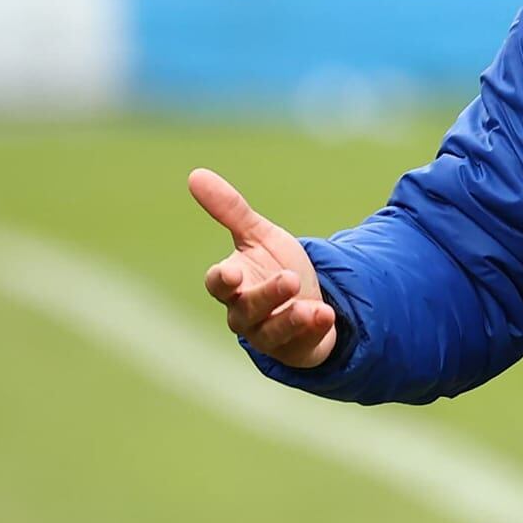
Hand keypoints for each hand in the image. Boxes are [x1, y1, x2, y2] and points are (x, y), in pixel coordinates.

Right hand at [189, 168, 336, 368]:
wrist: (307, 300)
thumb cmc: (273, 266)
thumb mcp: (259, 236)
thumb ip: (231, 210)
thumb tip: (195, 174)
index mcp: (232, 284)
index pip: (218, 284)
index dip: (223, 279)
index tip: (233, 272)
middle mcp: (244, 313)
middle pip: (247, 308)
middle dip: (267, 295)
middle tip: (290, 279)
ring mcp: (268, 334)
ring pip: (272, 332)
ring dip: (291, 319)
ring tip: (313, 308)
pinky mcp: (295, 348)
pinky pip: (301, 343)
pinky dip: (314, 330)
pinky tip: (327, 315)